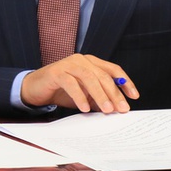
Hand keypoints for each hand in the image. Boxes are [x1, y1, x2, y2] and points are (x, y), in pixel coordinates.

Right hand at [20, 54, 137, 112]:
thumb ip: (99, 99)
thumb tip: (116, 109)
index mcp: (91, 63)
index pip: (113, 70)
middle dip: (114, 93)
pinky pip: (71, 83)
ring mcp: (68, 64)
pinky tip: (84, 108)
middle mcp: (81, 60)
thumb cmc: (62, 91)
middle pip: (103, 75)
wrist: (36, 89)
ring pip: (89, 77)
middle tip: (121, 109)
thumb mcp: (85, 95)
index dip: (125, 82)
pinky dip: (80, 96)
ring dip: (100, 95)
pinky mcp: (56, 72)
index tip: (134, 96)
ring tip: (107, 110)